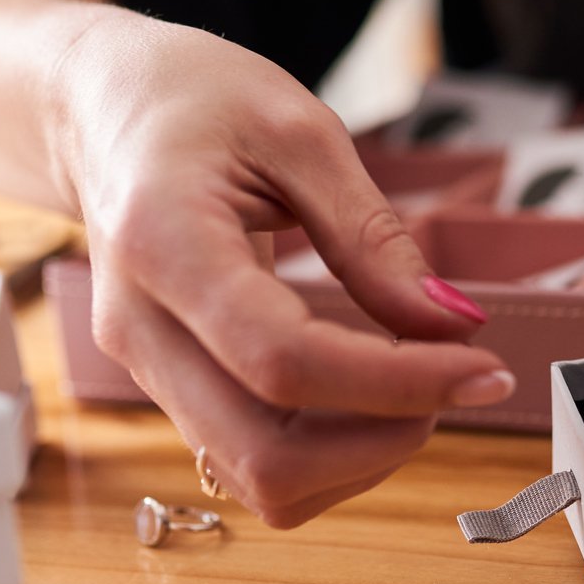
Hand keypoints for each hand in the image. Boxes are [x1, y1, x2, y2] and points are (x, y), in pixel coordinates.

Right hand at [50, 8, 514, 527]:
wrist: (100, 113)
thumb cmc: (194, 102)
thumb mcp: (298, 133)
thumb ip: (373, 235)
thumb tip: (453, 324)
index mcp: (164, 247)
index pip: (283, 361)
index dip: (396, 383)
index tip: (483, 367)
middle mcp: (142, 332)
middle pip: (265, 456)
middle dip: (385, 440)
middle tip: (458, 379)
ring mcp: (148, 373)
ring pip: (262, 482)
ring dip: (361, 458)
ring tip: (419, 383)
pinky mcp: (172, 394)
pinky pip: (254, 465)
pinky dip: (331, 456)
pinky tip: (372, 394)